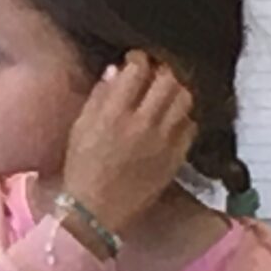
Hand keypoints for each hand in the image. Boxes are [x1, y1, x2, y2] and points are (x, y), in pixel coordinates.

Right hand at [57, 52, 197, 241]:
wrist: (95, 210)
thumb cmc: (82, 168)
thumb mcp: (80, 128)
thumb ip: (99, 97)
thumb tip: (117, 71)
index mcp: (114, 113)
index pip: (138, 69)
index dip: (139, 59)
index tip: (136, 61)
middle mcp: (143, 122)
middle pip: (168, 79)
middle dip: (162, 71)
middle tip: (156, 75)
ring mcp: (164, 140)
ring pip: (185, 98)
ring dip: (177, 90)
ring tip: (167, 95)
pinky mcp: (176, 156)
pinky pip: (191, 125)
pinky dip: (183, 117)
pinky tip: (172, 121)